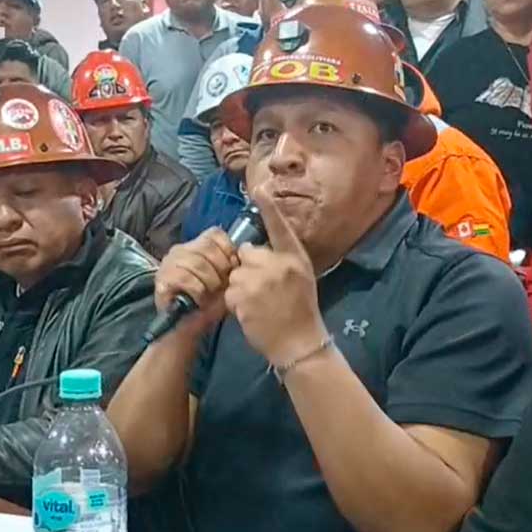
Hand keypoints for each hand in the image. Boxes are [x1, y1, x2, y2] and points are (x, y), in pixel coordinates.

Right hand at [155, 227, 238, 338]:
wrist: (188, 327)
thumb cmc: (209, 303)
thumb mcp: (227, 280)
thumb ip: (234, 263)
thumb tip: (246, 249)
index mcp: (197, 245)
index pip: (215, 234)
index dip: (228, 251)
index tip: (232, 269)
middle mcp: (181, 249)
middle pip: (208, 247)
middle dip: (220, 269)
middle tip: (220, 286)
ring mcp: (169, 262)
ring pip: (197, 263)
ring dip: (209, 283)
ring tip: (208, 294)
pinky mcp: (162, 278)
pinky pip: (185, 277)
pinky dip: (197, 291)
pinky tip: (199, 300)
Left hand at [225, 184, 326, 365]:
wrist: (300, 344)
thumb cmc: (302, 310)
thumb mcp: (302, 276)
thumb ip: (282, 260)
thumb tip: (254, 250)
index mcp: (295, 257)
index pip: (279, 227)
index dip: (268, 207)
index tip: (259, 188)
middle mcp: (278, 264)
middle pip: (247, 253)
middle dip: (249, 268)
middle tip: (264, 290)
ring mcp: (259, 281)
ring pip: (236, 274)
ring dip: (241, 289)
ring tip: (259, 305)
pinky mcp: (243, 297)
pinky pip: (230, 292)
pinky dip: (236, 304)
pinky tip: (252, 314)